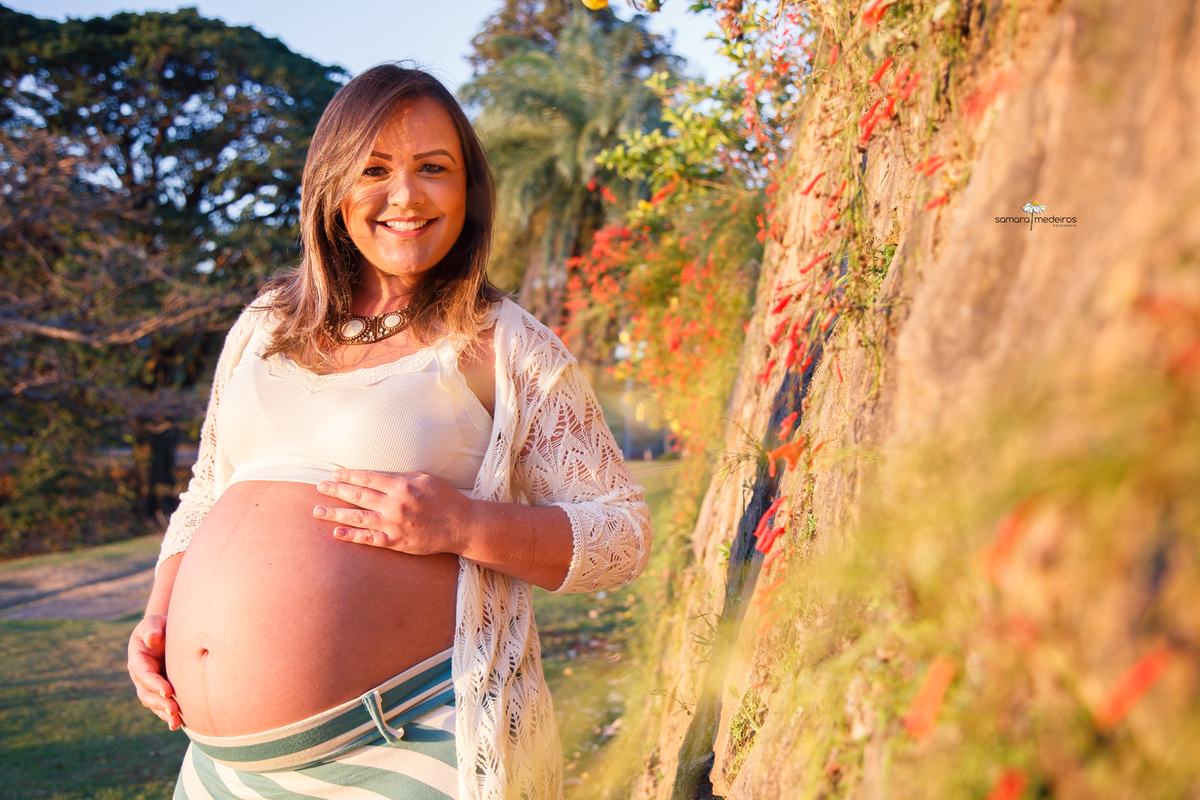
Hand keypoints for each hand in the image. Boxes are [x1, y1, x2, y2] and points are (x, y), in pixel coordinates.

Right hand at [127, 614, 181, 730]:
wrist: (167, 633)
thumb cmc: (161, 626)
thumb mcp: (154, 622)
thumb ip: (152, 629)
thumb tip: (153, 639)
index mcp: (138, 660)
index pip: (144, 674)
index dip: (154, 683)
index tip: (167, 691)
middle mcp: (141, 676)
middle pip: (146, 694)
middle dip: (159, 703)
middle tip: (174, 710)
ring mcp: (150, 686)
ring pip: (153, 703)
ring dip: (164, 713)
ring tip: (176, 722)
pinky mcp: (161, 691)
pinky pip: (162, 706)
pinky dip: (168, 716)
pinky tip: (178, 724)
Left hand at [314, 469, 472, 555]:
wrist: (460, 525)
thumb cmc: (444, 498)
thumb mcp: (424, 478)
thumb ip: (400, 477)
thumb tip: (376, 476)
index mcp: (401, 486)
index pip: (367, 478)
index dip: (348, 475)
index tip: (334, 473)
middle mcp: (394, 505)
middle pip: (357, 495)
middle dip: (336, 490)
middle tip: (319, 487)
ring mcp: (393, 525)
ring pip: (357, 518)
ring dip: (335, 513)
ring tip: (317, 511)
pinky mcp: (396, 542)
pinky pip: (369, 539)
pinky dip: (351, 536)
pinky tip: (336, 533)